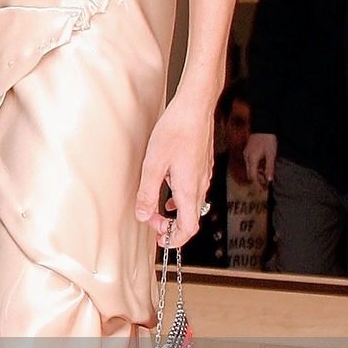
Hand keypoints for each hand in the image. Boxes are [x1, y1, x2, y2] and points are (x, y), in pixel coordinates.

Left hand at [135, 92, 213, 246]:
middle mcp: (200, 185)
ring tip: (158, 209)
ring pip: (192, 204)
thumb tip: (144, 215)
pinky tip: (170, 188)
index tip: (160, 240)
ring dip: (176, 211)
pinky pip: (194, 189)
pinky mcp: (203, 165)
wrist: (195, 107)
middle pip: (191, 218)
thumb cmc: (176, 130)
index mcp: (189, 189)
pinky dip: (181, 197)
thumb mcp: (153, 165)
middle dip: (171, 225)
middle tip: (152, 221)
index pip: (189, 228)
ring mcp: (204, 175)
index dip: (175, 239)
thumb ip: (148, 193)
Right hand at [246, 131, 276, 186]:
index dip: (258, 183)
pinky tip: (263, 165)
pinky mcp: (247, 150)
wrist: (263, 126)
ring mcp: (246, 154)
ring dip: (257, 172)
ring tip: (267, 174)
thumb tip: (269, 180)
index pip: (252, 176)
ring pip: (250, 168)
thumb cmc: (268, 140)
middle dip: (257, 179)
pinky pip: (250, 162)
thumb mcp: (271, 154)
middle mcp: (247, 158)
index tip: (264, 188)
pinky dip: (256, 166)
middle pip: (250, 173)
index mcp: (252, 159)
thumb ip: (270, 168)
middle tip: (266, 183)